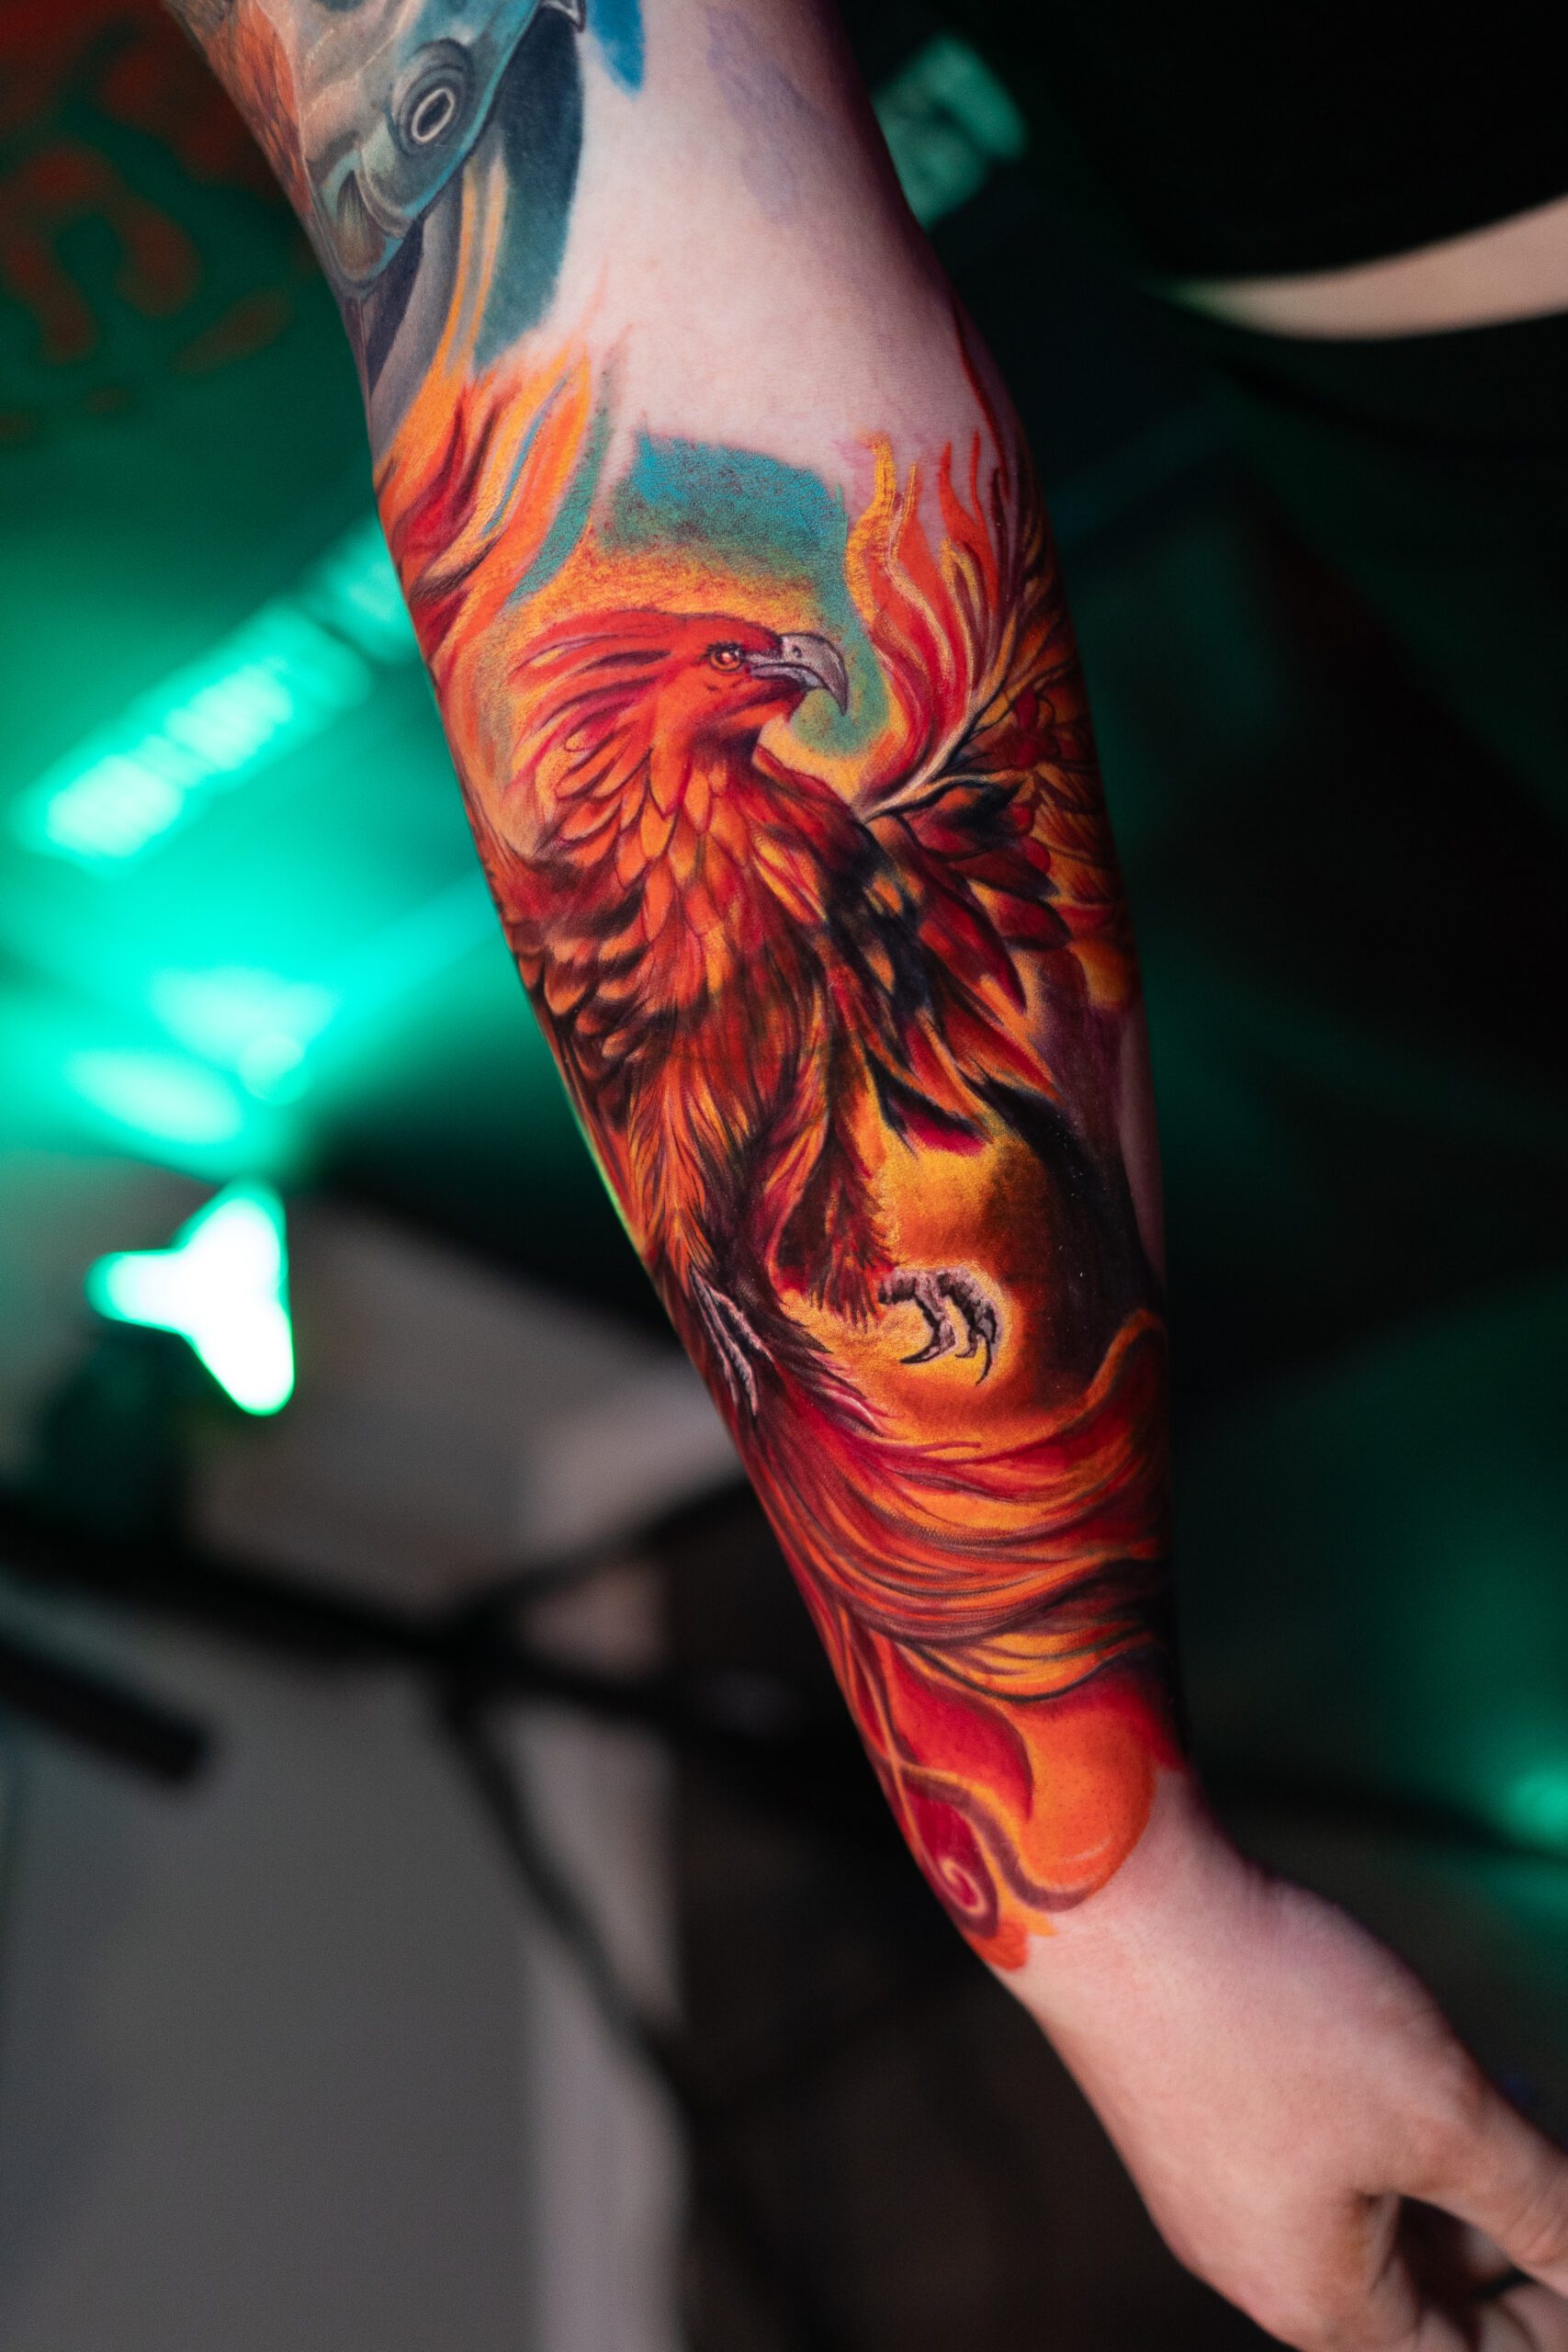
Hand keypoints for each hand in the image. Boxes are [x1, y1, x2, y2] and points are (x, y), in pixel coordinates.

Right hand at [1011, 1778, 1567, 2347]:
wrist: (1107, 1898)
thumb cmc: (1274, 2012)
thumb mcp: (1442, 2111)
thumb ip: (1540, 2202)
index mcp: (1317, 2299)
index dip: (1543, 2322)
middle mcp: (1251, 2262)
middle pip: (1410, 2297)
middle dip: (1503, 2240)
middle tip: (1555, 2167)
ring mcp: (1205, 2183)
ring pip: (1359, 2217)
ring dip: (1443, 2177)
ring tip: (1503, 2091)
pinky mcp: (1183, 2108)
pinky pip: (1305, 2160)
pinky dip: (1378, 2133)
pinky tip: (1403, 2053)